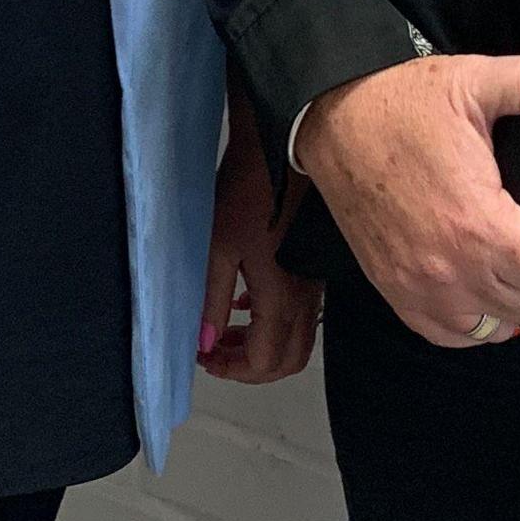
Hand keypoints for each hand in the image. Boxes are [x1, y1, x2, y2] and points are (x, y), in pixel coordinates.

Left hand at [200, 84, 319, 383]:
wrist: (281, 149)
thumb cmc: (247, 193)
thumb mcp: (218, 247)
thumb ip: (213, 300)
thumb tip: (205, 343)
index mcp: (281, 298)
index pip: (264, 362)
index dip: (232, 371)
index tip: (205, 359)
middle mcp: (305, 298)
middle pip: (287, 360)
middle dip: (250, 367)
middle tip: (216, 353)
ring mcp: (314, 283)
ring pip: (297, 338)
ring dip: (263, 345)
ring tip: (227, 330)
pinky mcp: (313, 266)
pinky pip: (301, 313)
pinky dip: (274, 321)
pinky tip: (249, 300)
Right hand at [293, 55, 519, 347]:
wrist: (332, 117)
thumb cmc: (403, 101)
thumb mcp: (476, 78)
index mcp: (478, 222)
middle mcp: (450, 270)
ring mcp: (420, 289)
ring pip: (502, 330)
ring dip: (519, 302)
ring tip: (516, 261)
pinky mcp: (395, 293)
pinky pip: (455, 337)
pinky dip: (478, 321)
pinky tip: (482, 286)